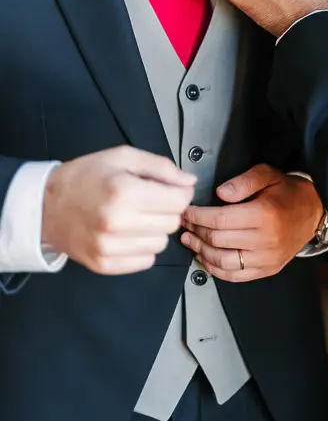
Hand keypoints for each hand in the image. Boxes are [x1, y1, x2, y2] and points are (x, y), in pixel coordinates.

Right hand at [42, 147, 196, 274]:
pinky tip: (128, 232)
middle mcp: (117, 222)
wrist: (46, 205)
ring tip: (136, 216)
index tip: (171, 189)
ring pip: (162, 243)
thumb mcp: (123, 157)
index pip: (178, 201)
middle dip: (167, 210)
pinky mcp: (104, 264)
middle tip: (150, 200)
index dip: (180, 192)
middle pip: (173, 223)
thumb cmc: (85, 177)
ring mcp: (109, 246)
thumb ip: (161, 167)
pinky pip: (146, 261)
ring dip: (155, 229)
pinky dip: (143, 247)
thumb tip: (189, 182)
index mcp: (124, 191)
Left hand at [180, 165, 322, 281]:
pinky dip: (215, 269)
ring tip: (190, 241)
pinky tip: (206, 258)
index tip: (187, 212)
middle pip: (218, 240)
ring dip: (201, 252)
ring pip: (223, 262)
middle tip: (185, 224)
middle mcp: (265, 240)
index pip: (220, 220)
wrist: (314, 212)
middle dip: (196, 232)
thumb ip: (243, 181)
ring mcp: (266, 258)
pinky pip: (235, 276)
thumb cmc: (289, 193)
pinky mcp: (267, 269)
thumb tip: (220, 193)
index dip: (198, 216)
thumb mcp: (268, 175)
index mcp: (264, 215)